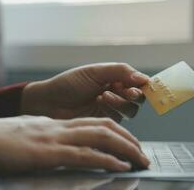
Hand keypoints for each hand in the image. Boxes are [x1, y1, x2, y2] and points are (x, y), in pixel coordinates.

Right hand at [0, 116, 148, 173]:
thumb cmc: (6, 139)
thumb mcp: (36, 133)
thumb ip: (55, 136)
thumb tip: (68, 143)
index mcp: (61, 124)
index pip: (98, 123)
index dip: (119, 132)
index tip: (132, 143)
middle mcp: (63, 128)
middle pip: (106, 127)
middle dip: (129, 140)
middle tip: (143, 154)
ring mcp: (57, 139)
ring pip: (102, 137)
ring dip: (126, 148)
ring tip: (140, 159)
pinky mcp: (49, 153)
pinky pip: (85, 155)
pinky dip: (107, 160)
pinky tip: (120, 166)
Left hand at [21, 63, 148, 120]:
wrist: (50, 102)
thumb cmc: (70, 83)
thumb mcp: (95, 72)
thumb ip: (120, 71)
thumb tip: (144, 78)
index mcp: (115, 79)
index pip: (138, 82)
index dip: (144, 84)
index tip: (143, 84)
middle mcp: (117, 94)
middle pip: (139, 98)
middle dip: (134, 94)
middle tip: (126, 91)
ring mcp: (112, 109)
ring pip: (131, 110)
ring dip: (120, 102)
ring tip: (104, 95)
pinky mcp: (106, 122)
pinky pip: (120, 118)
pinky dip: (112, 109)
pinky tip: (99, 101)